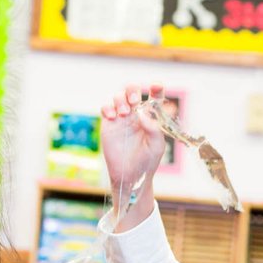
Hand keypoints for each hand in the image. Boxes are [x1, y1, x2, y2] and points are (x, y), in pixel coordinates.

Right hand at [100, 84, 166, 202]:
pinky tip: (112, 117)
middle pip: (132, 90)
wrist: (130, 175)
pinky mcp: (109, 123)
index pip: (154, 96)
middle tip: (134, 101)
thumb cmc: (147, 161)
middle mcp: (136, 113)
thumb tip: (144, 115)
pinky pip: (105, 108)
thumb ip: (154, 129)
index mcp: (151, 116)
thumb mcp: (156, 145)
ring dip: (120, 100)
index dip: (156, 88)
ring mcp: (121, 117)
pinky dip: (108, 107)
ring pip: (118, 96)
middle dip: (132, 90)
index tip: (155, 86)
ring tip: (124, 114)